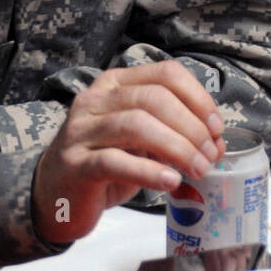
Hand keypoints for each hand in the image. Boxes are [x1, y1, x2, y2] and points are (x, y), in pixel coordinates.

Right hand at [32, 61, 224, 243]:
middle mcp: (95, 101)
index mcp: (114, 85)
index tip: (216, 128)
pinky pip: (114, 161)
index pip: (165, 74)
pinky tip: (170, 182)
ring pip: (136, 125)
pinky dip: (148, 171)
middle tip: (211, 155)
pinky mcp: (76, 164)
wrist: (54, 196)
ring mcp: (81, 131)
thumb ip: (172, 136)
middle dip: (191, 126)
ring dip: (176, 147)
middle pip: (153, 98)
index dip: (198, 98)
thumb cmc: (101, 164)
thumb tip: (215, 143)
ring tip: (198, 169)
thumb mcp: (139, 143)